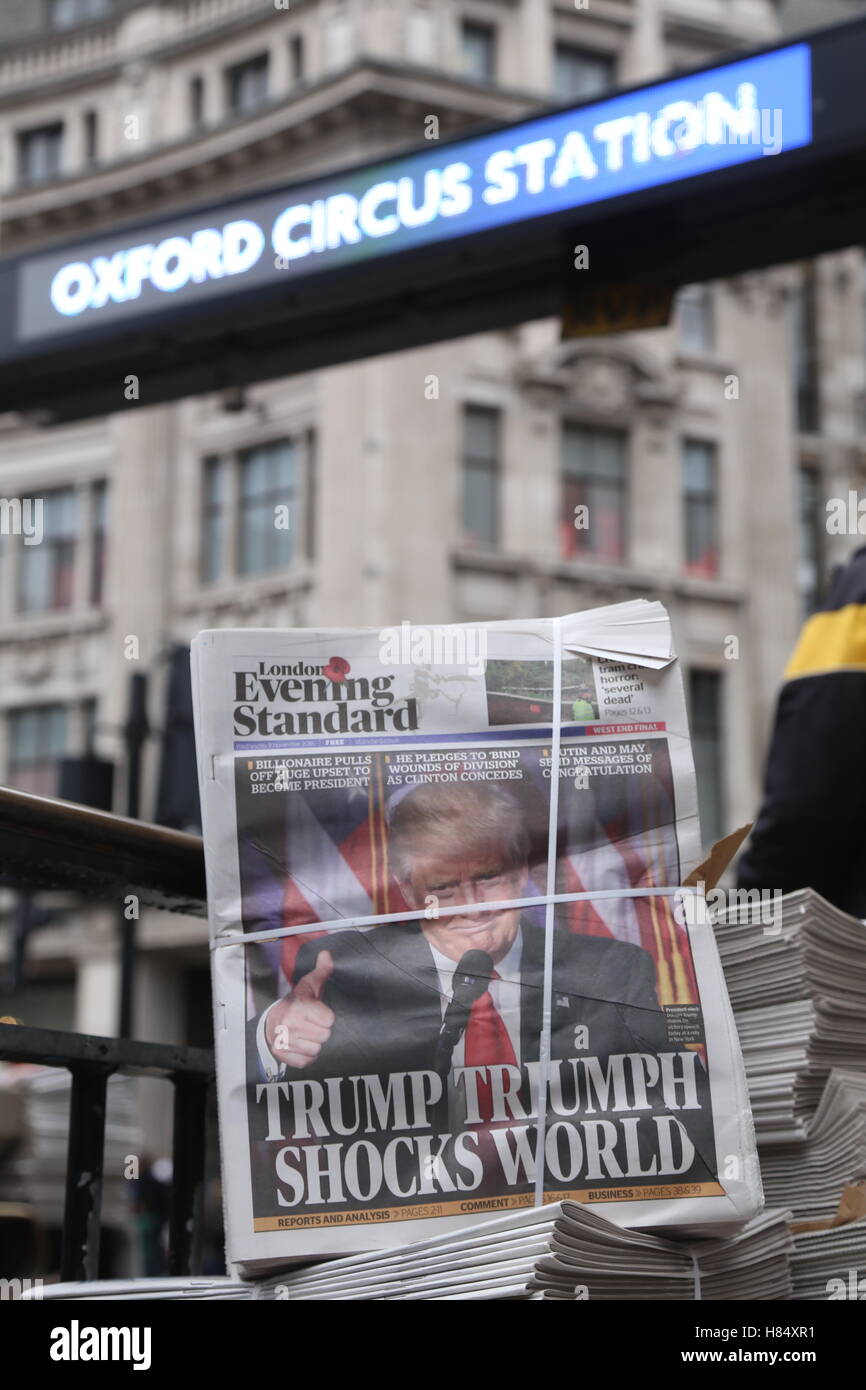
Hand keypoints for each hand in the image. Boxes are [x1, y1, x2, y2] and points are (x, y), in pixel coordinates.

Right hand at [265, 950, 334, 1069]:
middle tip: (311, 1024)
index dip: (326, 1017)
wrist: (271, 1021)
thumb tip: (327, 954)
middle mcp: (290, 1024)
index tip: (318, 1013)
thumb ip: (322, 971)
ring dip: (314, 1043)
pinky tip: (301, 1044)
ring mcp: (285, 1040)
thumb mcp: (309, 985)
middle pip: (324, 1036)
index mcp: (298, 1006)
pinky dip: (306, 1055)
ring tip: (305, 1034)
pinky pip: (307, 1061)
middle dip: (321, 1030)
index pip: (329, 1020)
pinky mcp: (282, 1054)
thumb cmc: (296, 1003)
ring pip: (316, 1049)